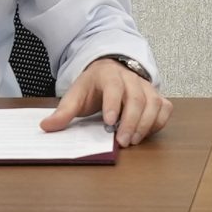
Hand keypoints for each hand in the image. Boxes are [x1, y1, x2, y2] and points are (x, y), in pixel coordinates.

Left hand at [43, 57, 171, 146]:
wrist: (110, 70)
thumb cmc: (93, 86)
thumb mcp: (76, 95)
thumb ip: (63, 112)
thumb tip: (46, 127)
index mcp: (108, 75)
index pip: (113, 86)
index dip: (112, 103)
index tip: (108, 122)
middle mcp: (130, 78)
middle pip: (136, 97)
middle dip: (130, 121)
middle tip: (122, 141)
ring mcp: (145, 86)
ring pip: (153, 102)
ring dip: (145, 123)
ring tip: (133, 141)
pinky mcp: (156, 96)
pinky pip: (164, 107)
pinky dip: (159, 121)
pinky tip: (147, 133)